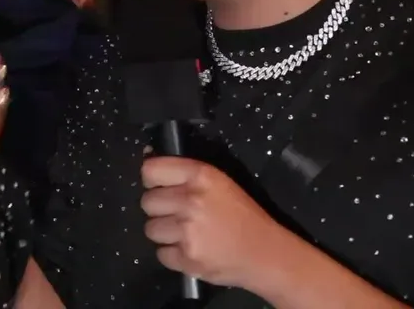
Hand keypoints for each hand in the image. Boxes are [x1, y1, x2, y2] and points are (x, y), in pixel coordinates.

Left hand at [140, 156, 299, 288]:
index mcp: (200, 176)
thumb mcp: (218, 183)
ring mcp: (187, 232)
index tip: (161, 188)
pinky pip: (161, 254)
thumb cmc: (243, 215)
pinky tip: (192, 250)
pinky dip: (174, 254)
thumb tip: (147, 155)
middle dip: (160, 209)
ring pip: (150, 229)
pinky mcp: (187, 259)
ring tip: (187, 234)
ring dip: (165, 233)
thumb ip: (183, 173)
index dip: (152, 180)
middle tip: (180, 215)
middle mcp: (190, 200)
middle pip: (147, 202)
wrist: (266, 254)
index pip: (150, 170)